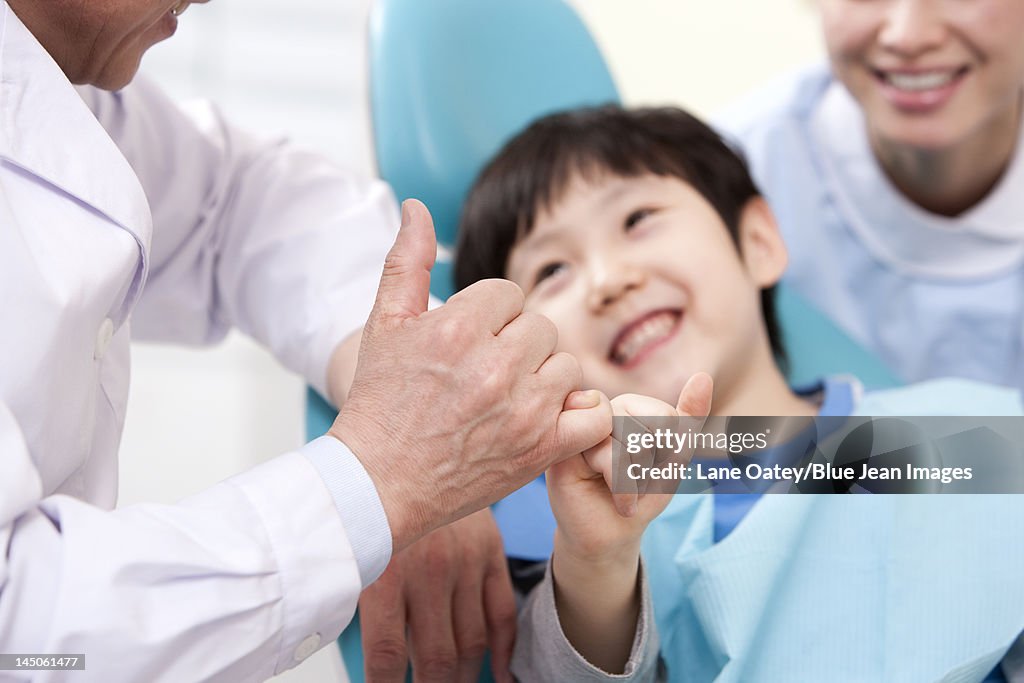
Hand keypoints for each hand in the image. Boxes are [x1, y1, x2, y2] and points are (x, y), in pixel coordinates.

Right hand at [329, 199, 611, 551]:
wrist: (378, 483)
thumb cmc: (378, 402)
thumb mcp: (383, 325)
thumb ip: (405, 260)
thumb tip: (416, 206)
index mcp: (458, 328)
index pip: (507, 294)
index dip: (487, 315)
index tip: (468, 342)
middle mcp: (495, 367)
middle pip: (540, 326)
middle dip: (516, 344)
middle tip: (484, 371)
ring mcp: (524, 411)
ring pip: (566, 364)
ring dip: (543, 376)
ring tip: (507, 396)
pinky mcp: (541, 450)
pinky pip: (593, 415)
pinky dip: (581, 414)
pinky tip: (551, 416)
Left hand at [358, 509, 514, 682]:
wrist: (409, 445)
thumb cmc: (372, 500)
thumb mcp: (353, 547)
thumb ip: (354, 596)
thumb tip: (354, 647)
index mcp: (386, 570)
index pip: (386, 655)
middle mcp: (429, 568)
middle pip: (436, 656)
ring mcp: (465, 561)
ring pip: (471, 642)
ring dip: (462, 677)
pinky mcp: (490, 550)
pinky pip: (502, 612)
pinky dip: (504, 651)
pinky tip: (499, 674)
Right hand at [548, 373, 712, 562]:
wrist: (613, 534)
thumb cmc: (642, 492)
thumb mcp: (674, 455)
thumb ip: (689, 418)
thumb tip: (703, 376)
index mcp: (626, 406)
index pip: (665, 415)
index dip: (669, 450)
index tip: (655, 466)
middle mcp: (599, 411)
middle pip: (646, 428)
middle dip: (652, 466)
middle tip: (638, 481)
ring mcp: (578, 429)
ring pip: (629, 443)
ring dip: (640, 480)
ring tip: (627, 491)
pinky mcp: (564, 453)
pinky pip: (609, 457)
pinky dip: (625, 488)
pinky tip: (620, 502)